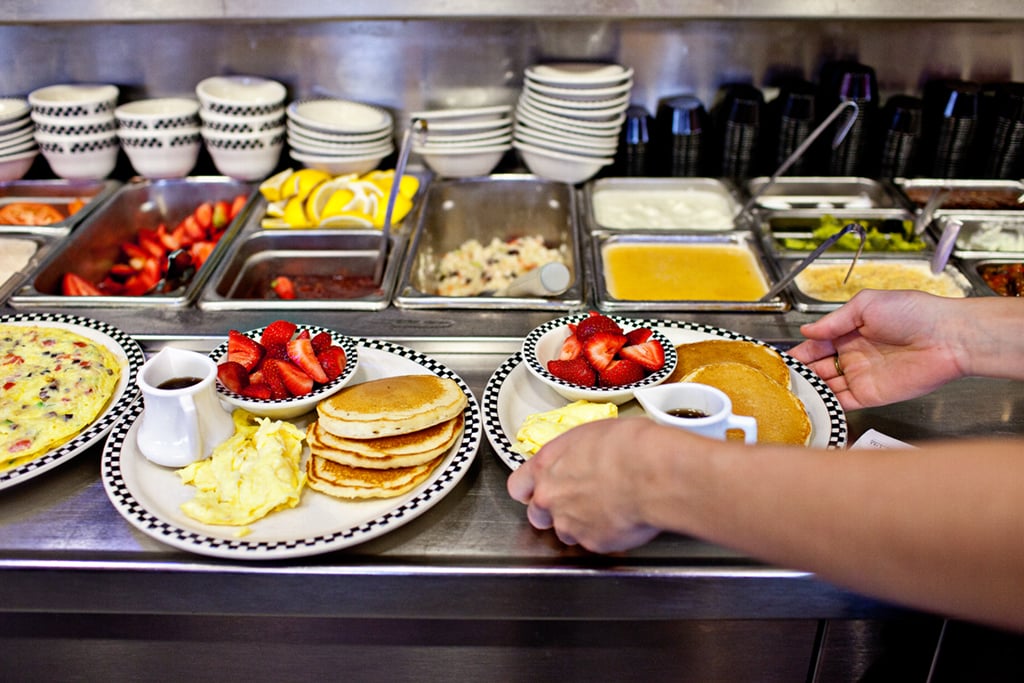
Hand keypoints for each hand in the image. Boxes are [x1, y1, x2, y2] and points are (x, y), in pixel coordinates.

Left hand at [506, 417, 662, 552]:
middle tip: (576, 501)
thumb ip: (574, 454)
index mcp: (545, 466)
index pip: (518, 485)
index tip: (538, 489)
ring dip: (578, 525)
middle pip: (536, 514)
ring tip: (604, 509)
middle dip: (552, 511)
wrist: (651, 473)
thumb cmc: (628, 446)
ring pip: (564, 532)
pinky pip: (593, 542)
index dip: (529, 489)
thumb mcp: (591, 434)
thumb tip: (583, 457)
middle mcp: (550, 498)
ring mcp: (569, 524)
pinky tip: (621, 519)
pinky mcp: (593, 543)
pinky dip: (604, 534)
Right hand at [788, 290, 967, 409]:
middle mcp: (853, 355)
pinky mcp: (871, 395)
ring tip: (787, 393)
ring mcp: (861, 376)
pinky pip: (843, 402)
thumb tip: (806, 331)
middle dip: (799, 373)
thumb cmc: (915, 313)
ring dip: (809, 390)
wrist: (948, 337)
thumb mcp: (867, 304)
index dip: (798, 352)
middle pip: (818, 367)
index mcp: (850, 331)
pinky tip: (810, 404)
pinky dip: (826, 405)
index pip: (816, 344)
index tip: (780, 359)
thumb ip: (833, 321)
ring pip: (827, 386)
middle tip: (778, 380)